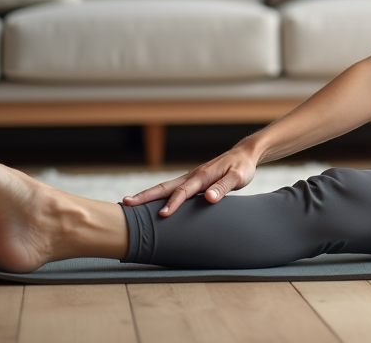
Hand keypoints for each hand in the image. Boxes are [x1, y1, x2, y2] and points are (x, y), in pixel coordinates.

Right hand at [122, 144, 257, 216]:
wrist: (244, 155)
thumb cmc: (242, 168)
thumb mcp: (238, 177)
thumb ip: (223, 187)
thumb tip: (208, 198)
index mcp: (203, 176)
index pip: (184, 191)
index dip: (173, 203)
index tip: (163, 215)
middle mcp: (193, 176)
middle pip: (165, 187)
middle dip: (146, 195)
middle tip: (126, 203)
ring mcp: (191, 178)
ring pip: (166, 187)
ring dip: (148, 195)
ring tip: (130, 202)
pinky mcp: (193, 181)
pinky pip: (172, 188)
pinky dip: (159, 194)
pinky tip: (151, 202)